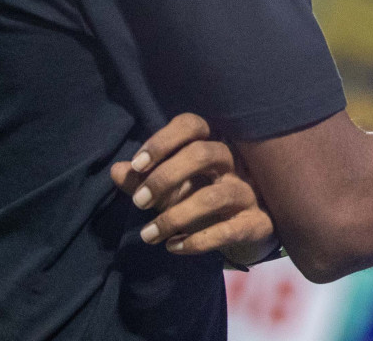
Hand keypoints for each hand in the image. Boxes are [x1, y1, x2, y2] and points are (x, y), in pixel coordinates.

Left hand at [110, 113, 277, 266]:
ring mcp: (249, 192)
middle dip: (165, 177)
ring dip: (174, 216)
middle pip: (203, 153)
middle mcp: (234, 164)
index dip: (163, 140)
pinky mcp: (256, 223)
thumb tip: (116, 170)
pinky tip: (173, 246)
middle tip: (138, 203)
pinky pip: (228, 230)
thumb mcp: (169, 191)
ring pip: (214, 196)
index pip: (193, 125)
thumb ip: (142, 182)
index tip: (137, 165)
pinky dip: (197, 241)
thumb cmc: (201, 202)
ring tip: (148, 235)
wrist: (243, 231)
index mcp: (211, 147)